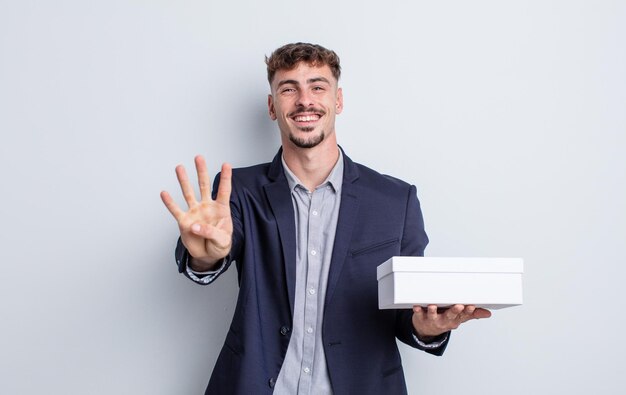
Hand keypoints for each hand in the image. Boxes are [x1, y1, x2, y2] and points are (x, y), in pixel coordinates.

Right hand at [160, 156, 232, 270]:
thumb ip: (212, 232)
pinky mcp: (184, 222)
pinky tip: (164, 193)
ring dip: (184, 181)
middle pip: (204, 186)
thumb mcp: (223, 241)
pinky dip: (170, 203)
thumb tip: (195, 226)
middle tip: (198, 157)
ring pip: (188, 194)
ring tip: (179, 168)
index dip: (225, 178)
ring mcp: (195, 213)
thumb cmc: (220, 245)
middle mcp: (207, 207)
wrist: (208, 255)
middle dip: (201, 171)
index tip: (226, 164)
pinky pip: (176, 210)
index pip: (224, 190)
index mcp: (221, 209)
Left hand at [411, 304, 491, 339]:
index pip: (463, 315)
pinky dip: (417, 310)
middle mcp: (444, 321)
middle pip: (450, 316)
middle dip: (454, 311)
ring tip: (433, 306)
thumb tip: (488, 313)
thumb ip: (472, 314)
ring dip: (433, 311)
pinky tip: (416, 306)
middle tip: (458, 306)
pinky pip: (418, 314)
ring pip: (433, 315)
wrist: (425, 330)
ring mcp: (432, 319)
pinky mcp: (420, 317)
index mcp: (454, 320)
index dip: (468, 311)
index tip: (471, 305)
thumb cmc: (444, 320)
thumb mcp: (459, 319)